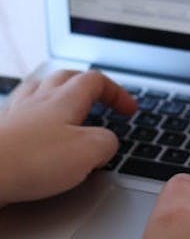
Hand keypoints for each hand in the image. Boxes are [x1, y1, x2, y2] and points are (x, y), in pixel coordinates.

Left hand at [0, 70, 135, 206]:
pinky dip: (37, 113)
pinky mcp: (2, 132)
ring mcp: (17, 114)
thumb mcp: (89, 151)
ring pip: (41, 89)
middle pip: (67, 77)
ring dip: (61, 93)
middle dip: (90, 86)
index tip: (129, 111)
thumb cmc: (30, 161)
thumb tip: (107, 143)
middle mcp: (39, 100)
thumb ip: (107, 142)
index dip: (118, 93)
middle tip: (102, 100)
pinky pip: (23, 111)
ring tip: (70, 105)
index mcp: (65, 99)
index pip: (96, 81)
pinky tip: (39, 127)